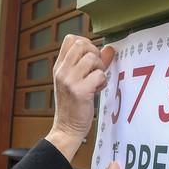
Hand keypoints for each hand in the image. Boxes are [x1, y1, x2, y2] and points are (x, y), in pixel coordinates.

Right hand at [46, 35, 115, 160]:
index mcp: (59, 67)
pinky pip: (99, 75)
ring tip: (96, 80)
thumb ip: (92, 64)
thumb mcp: (77, 81)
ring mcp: (69, 80)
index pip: (70, 39)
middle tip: (95, 69)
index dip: (86, 43)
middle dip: (94, 53)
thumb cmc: (73, 105)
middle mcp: (62, 71)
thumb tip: (109, 49)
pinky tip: (97, 90)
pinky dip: (102, 82)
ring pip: (92, 58)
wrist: (66, 128)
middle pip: (81, 44)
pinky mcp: (80, 91)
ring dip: (100, 68)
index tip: (90, 57)